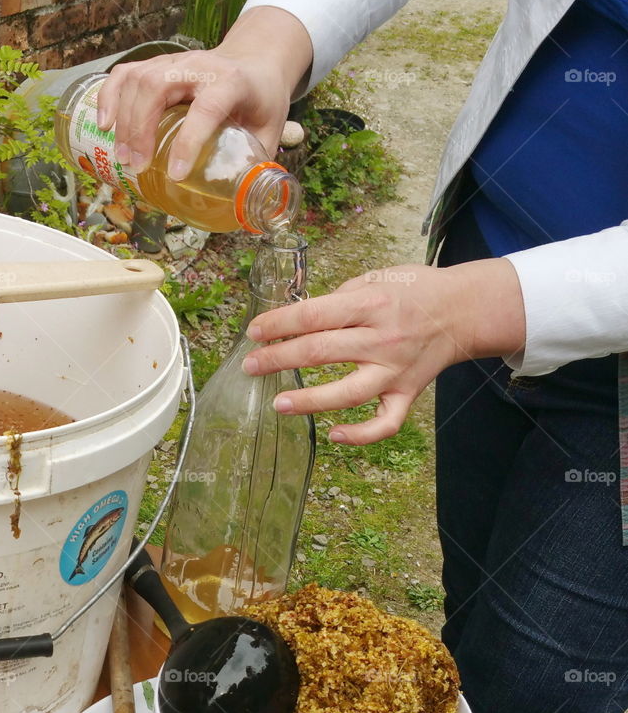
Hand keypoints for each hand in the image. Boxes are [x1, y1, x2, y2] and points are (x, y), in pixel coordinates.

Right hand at [96, 8, 311, 180]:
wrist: (254, 61)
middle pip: (158, 87)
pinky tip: (103, 124)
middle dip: (141, 129)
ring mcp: (175, 62)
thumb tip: (243, 207)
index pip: (205, 109)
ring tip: (123, 157)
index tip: (174, 174)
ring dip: (124, 120)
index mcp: (231, 83)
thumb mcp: (272, 130)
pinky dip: (109, 97)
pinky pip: (125, 73)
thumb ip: (258, 164)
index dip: (188, 142)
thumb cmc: (261, 99)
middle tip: (137, 167)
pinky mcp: (158, 65)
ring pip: (138, 79)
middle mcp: (199, 66)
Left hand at [243, 258, 525, 444]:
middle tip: (251, 366)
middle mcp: (381, 339)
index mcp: (370, 303)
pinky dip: (360, 435)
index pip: (313, 315)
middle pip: (320, 351)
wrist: (462, 310)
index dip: (278, 324)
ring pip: (346, 393)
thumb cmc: (414, 291)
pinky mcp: (407, 394)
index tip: (253, 332)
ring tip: (279, 403)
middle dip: (279, 359)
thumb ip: (341, 297)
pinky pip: (384, 424)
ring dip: (308, 400)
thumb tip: (301, 316)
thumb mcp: (377, 277)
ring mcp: (394, 371)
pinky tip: (334, 435)